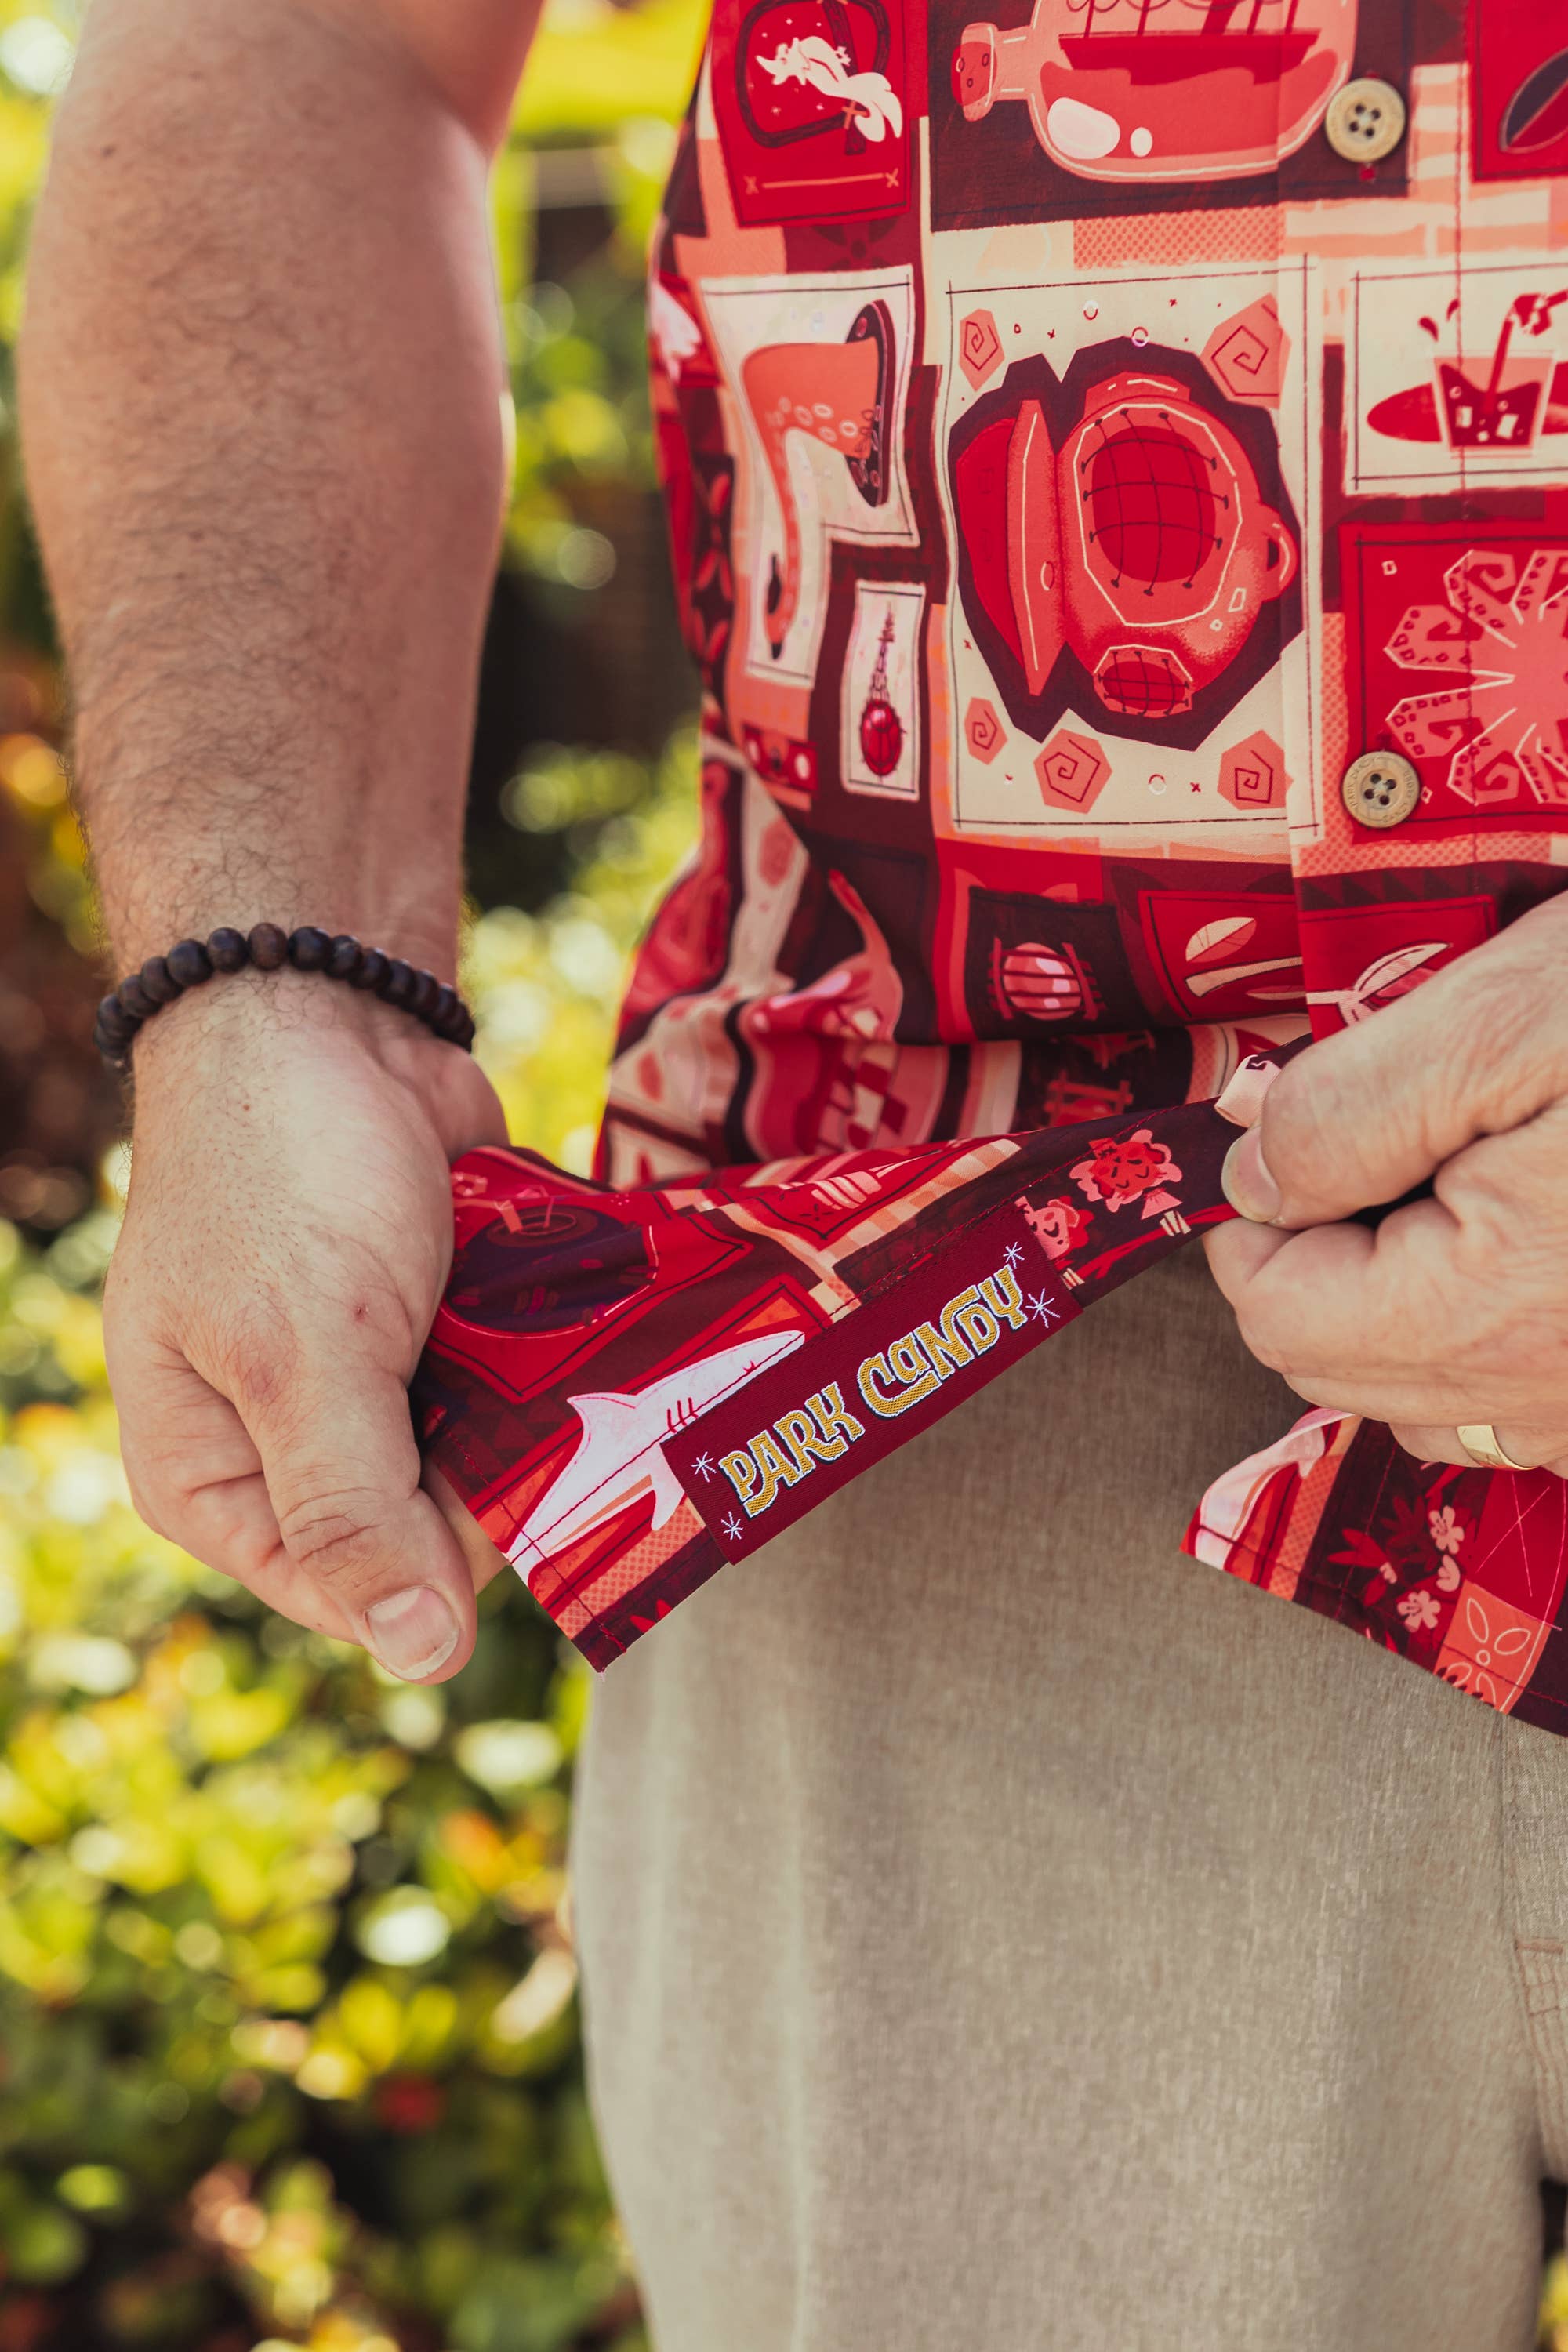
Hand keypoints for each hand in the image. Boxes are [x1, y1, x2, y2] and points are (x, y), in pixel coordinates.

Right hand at [107, 974, 508, 1678]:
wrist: (325, 1011)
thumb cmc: (282, 1173)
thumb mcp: (307, 1352)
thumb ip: (355, 1505)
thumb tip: (421, 1659)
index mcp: (215, 1482)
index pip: (352, 1593)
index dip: (442, 1559)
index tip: (508, 1480)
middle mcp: (284, 1450)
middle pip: (427, 1534)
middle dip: (495, 1473)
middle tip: (553, 1400)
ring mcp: (367, 1386)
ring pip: (482, 1458)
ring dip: (534, 1416)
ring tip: (574, 1358)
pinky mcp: (435, 1327)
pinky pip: (509, 1384)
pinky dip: (545, 1360)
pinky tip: (583, 1327)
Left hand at [1205, 895, 1567, 1475]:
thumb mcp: (1505, 1018)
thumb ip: (1347, 1109)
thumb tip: (1247, 1164)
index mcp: (1492, 1315)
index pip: (1281, 1316)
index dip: (1258, 1217)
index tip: (1296, 1126)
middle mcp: (1558, 1397)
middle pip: (1346, 1367)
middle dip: (1328, 1254)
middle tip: (1392, 1131)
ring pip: (1438, 1392)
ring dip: (1408, 1295)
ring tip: (1474, 1167)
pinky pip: (1533, 1397)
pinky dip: (1495, 1323)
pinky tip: (1543, 1223)